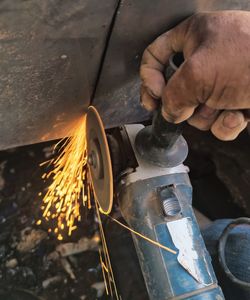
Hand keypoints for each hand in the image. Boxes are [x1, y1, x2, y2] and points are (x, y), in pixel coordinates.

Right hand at [140, 11, 249, 139]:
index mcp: (192, 38)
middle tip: (195, 103)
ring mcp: (221, 83)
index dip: (148, 79)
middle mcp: (205, 60)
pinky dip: (226, 123)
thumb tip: (169, 112)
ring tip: (227, 103)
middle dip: (185, 104)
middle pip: (175, 91)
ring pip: (196, 111)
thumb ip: (171, 95)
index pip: (155, 55)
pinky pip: (217, 122)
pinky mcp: (235, 102)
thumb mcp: (198, 74)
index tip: (154, 100)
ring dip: (208, 115)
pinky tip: (240, 113)